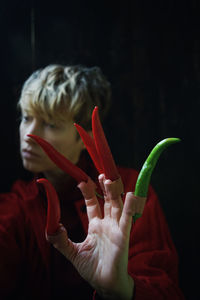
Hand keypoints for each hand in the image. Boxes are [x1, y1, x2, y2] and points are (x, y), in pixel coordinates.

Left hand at [47, 176, 134, 299]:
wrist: (105, 285)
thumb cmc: (92, 268)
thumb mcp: (73, 253)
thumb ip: (61, 241)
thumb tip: (53, 227)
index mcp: (96, 225)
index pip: (92, 203)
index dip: (88, 191)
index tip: (82, 180)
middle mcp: (107, 223)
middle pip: (106, 199)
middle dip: (103, 186)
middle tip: (100, 172)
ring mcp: (116, 228)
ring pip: (116, 205)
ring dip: (114, 192)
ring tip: (109, 178)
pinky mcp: (123, 236)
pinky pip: (128, 219)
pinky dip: (130, 206)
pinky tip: (131, 194)